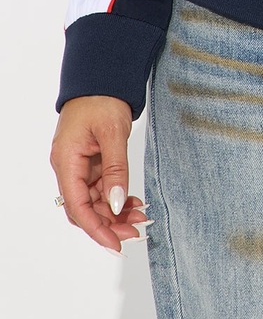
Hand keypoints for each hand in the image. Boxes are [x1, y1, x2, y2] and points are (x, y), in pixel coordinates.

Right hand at [50, 96, 150, 251]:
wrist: (102, 75)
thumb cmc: (102, 97)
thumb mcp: (113, 133)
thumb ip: (115, 169)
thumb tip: (116, 203)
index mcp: (66, 161)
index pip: (78, 207)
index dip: (96, 228)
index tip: (116, 243)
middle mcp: (68, 166)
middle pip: (85, 207)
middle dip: (109, 223)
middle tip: (135, 231)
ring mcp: (78, 164)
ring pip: (94, 199)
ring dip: (115, 211)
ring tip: (139, 217)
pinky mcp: (90, 160)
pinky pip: (100, 186)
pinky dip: (116, 195)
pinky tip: (133, 201)